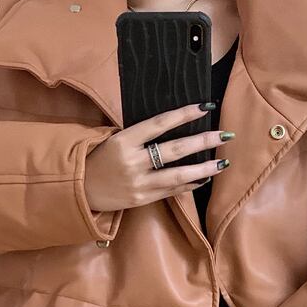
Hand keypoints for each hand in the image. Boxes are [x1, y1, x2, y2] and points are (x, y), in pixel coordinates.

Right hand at [84, 102, 233, 212]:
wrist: (81, 189)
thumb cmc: (100, 159)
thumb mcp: (114, 139)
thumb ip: (140, 135)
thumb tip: (173, 126)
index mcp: (124, 140)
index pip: (160, 123)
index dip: (184, 114)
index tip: (205, 107)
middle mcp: (133, 161)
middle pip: (174, 149)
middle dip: (202, 142)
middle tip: (225, 135)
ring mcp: (139, 183)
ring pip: (178, 174)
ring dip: (204, 169)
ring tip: (223, 163)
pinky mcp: (142, 199)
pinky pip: (171, 191)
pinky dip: (189, 184)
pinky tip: (204, 178)